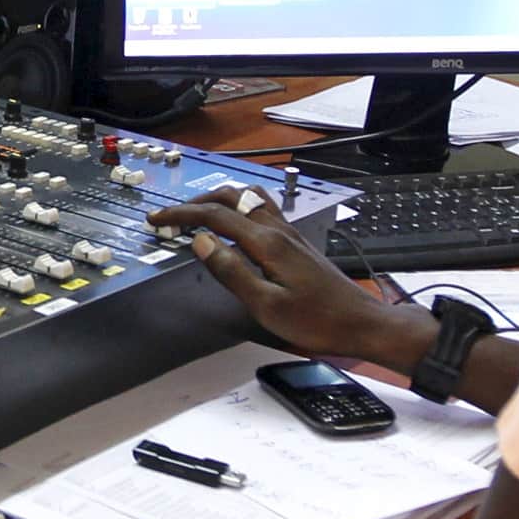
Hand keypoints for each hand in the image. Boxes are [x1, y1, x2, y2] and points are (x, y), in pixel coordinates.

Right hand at [147, 187, 410, 363]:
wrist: (361, 322)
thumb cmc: (316, 321)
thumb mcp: (266, 305)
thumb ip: (231, 272)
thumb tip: (201, 242)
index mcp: (267, 243)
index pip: (216, 216)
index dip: (182, 215)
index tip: (156, 220)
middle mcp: (278, 230)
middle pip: (233, 197)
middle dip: (197, 201)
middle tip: (172, 217)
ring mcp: (290, 234)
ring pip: (250, 198)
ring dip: (220, 199)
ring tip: (198, 214)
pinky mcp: (297, 242)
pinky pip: (263, 210)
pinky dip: (240, 208)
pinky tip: (235, 224)